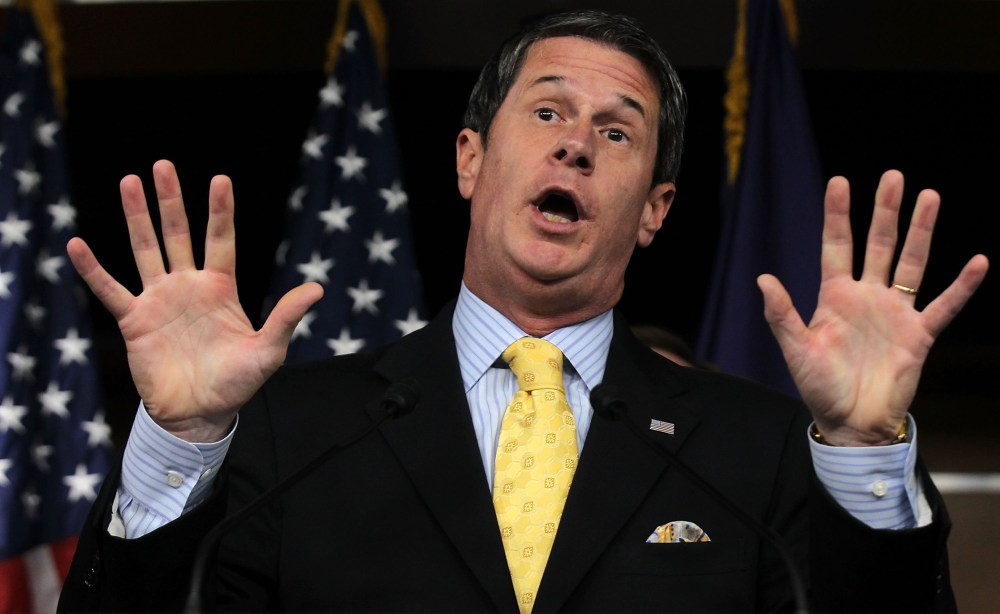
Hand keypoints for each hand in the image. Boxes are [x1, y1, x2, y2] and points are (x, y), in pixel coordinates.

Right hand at [66, 160, 322, 441]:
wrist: (200, 415)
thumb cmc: (237, 383)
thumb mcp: (268, 351)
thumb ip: (285, 317)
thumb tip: (317, 288)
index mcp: (221, 289)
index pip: (220, 240)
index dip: (220, 211)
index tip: (220, 178)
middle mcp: (188, 286)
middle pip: (178, 234)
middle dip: (171, 201)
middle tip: (162, 165)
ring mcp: (159, 300)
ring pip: (145, 250)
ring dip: (136, 217)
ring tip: (129, 182)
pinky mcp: (134, 320)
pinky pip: (110, 290)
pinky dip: (93, 269)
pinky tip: (77, 244)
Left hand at [757, 170, 988, 444]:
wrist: (851, 423)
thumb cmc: (819, 387)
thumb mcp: (796, 349)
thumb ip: (782, 314)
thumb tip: (763, 278)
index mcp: (834, 296)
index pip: (837, 246)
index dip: (837, 215)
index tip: (839, 181)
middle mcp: (867, 297)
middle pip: (878, 244)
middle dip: (885, 211)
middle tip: (893, 177)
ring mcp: (895, 312)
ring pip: (911, 263)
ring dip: (920, 232)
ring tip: (930, 197)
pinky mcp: (919, 335)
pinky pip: (944, 305)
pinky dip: (962, 286)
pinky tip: (977, 262)